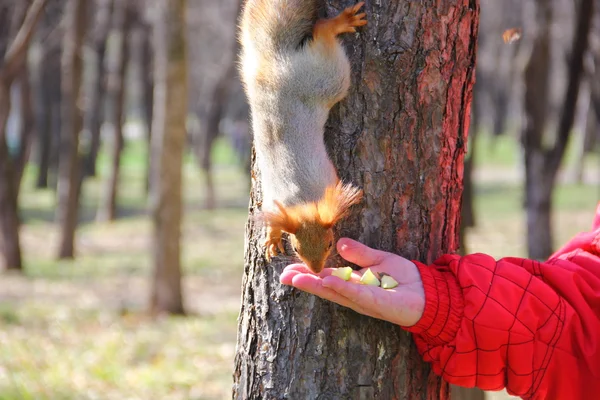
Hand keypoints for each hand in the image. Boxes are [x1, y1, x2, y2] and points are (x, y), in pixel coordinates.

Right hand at [280, 238, 424, 326]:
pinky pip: (356, 293)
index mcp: (353, 282)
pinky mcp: (376, 303)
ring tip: (296, 278)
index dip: (308, 273)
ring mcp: (363, 300)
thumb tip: (341, 242)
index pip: (325, 276)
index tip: (288, 268)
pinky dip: (341, 287)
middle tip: (283, 276)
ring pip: (335, 292)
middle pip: (324, 286)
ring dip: (315, 285)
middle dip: (304, 281)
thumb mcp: (378, 259)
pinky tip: (327, 281)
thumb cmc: (403, 278)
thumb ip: (360, 252)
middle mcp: (354, 293)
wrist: (428, 292)